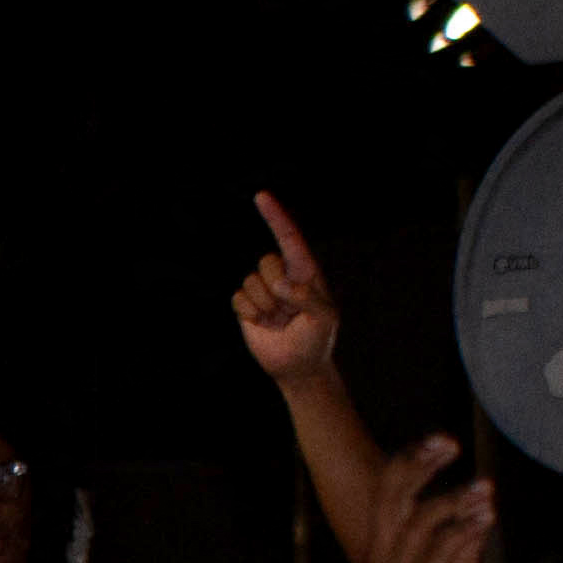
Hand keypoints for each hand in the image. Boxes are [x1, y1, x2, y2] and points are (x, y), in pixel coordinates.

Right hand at [229, 193, 340, 383]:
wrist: (296, 366)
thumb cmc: (316, 338)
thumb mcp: (324, 317)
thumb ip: (307, 296)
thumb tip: (280, 283)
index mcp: (305, 271)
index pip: (290, 238)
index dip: (276, 217)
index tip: (262, 196)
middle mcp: (282, 275)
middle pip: (266, 262)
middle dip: (275, 288)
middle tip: (288, 311)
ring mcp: (263, 290)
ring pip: (250, 281)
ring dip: (264, 305)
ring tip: (277, 320)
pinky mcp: (246, 305)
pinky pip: (237, 298)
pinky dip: (249, 314)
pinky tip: (263, 324)